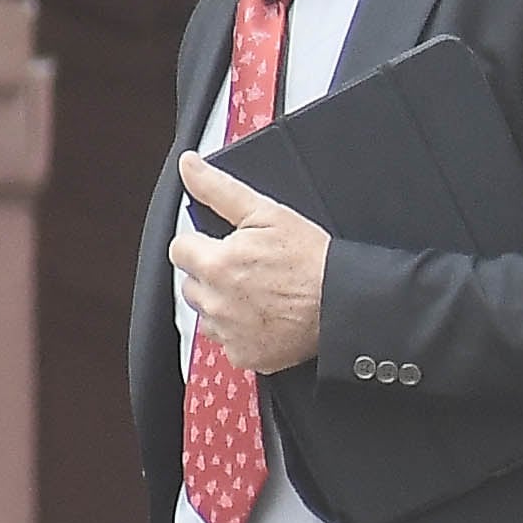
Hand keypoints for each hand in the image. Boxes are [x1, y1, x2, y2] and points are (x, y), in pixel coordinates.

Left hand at [171, 151, 327, 374]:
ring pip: (206, 314)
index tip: (224, 244)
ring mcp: (228, 333)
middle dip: (211, 273)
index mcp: (216, 264)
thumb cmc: (311, 259)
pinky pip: (227, 341)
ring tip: (257, 292)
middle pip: (191, 283)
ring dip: (222, 303)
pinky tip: (264, 315)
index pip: (180, 248)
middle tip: (247, 268)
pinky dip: (240, 330)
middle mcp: (216, 303)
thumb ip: (219, 190)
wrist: (342, 302)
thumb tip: (189, 166)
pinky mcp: (244, 355)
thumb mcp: (267, 213)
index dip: (202, 242)